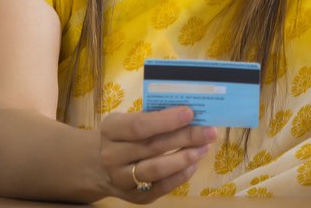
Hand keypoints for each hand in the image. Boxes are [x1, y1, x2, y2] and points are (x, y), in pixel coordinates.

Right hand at [97, 106, 217, 202]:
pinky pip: (160, 187)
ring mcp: (121, 179)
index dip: (166, 120)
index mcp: (111, 130)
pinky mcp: (134, 197)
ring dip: (185, 158)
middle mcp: (111, 156)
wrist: (101, 166)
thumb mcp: (128, 119)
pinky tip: (194, 163)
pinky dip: (180, 176)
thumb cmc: (123, 136)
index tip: (190, 113)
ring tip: (205, 147)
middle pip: (153, 147)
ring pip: (156, 170)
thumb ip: (153, 116)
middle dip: (185, 138)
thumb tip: (190, 113)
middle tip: (209, 131)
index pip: (139, 126)